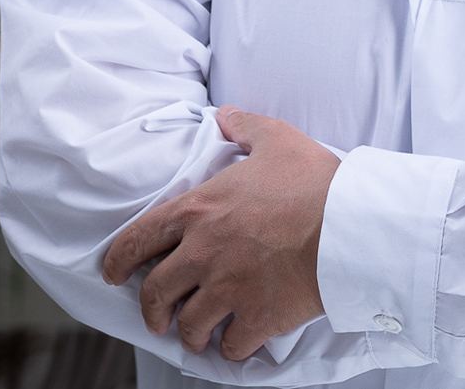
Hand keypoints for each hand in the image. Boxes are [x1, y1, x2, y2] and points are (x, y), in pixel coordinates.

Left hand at [101, 106, 340, 360]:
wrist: (349, 225)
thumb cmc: (314, 181)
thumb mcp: (277, 139)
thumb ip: (245, 126)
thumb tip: (226, 116)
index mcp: (199, 210)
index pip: (139, 239)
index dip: (119, 260)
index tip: (114, 274)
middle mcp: (203, 254)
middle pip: (155, 294)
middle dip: (152, 310)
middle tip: (158, 318)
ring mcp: (227, 290)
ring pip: (190, 326)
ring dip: (191, 333)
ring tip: (198, 335)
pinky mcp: (256, 318)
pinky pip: (231, 346)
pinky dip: (231, 348)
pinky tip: (236, 343)